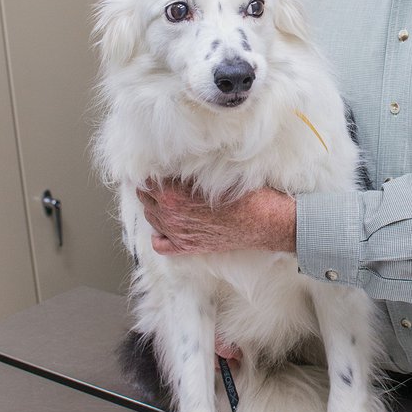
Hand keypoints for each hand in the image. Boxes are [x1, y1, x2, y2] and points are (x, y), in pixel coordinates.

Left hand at [136, 179, 296, 255]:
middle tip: (163, 178)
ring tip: (166, 196)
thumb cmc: (245, 195)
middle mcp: (171, 218)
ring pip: (151, 218)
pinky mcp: (188, 247)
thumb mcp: (215, 174)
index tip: (162, 165)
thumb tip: (174, 164)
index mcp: (174, 197)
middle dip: (152, 187)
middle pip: (146, 198)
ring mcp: (178, 234)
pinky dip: (159, 233)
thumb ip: (189, 172)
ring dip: (154, 206)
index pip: (149, 180)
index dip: (155, 170)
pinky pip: (160, 244)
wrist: (264, 222)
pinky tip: (166, 224)